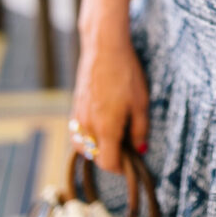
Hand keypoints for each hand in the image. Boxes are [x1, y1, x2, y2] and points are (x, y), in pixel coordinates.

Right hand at [70, 24, 149, 174]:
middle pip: (95, 157)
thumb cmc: (125, 74)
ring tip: (113, 138)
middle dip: (110, 157)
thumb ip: (140, 129)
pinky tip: (100, 127)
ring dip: (96, 149)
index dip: (121, 168)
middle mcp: (88, 126)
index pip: (108, 163)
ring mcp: (78, 116)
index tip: (131, 162)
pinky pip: (77, 132)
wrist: (104, 48)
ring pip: (83, 146)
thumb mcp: (141, 102)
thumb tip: (140, 149)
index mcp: (106, 128)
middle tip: (127, 147)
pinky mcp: (74, 107)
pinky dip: (86, 137)